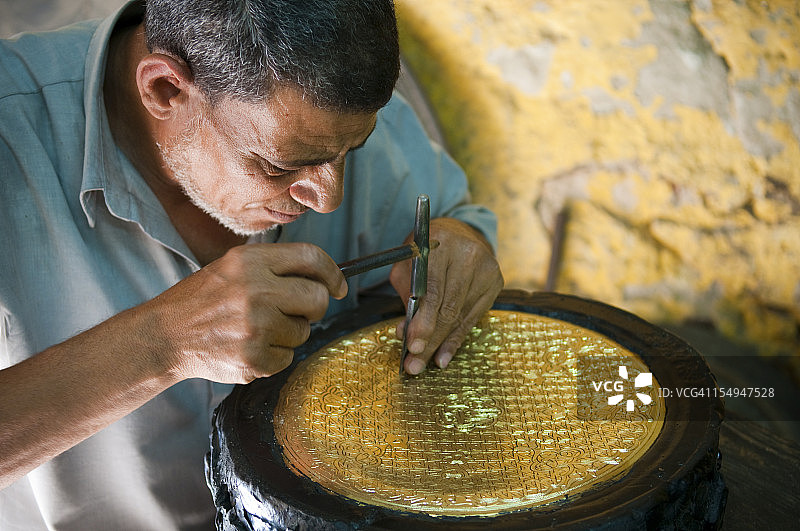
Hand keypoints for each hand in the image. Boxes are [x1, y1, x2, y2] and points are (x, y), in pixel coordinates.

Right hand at [145, 243, 346, 382]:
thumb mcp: (234, 266)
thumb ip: (276, 267)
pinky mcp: (254, 359)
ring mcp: (255, 327)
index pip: (311, 258)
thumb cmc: (205, 299)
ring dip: (290, 333)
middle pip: (317, 298)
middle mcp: (256, 291)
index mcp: (251, 261)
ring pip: (303, 331)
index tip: (339, 285)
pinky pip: (288, 358)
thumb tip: (325, 278)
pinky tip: (250, 346)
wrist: (166, 336)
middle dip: (314, 307)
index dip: (332, 272)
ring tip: (259, 329)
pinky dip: (274, 356)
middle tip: (297, 311)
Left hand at [390, 218, 502, 373]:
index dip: (423, 322)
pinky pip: (472, 317)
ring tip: (424, 363)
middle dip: (430, 339)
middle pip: (448, 307)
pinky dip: (456, 339)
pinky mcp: (496, 281)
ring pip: (460, 316)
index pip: (433, 290)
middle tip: (414, 364)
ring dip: (440, 344)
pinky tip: (444, 355)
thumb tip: (406, 333)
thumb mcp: (407, 264)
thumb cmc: (425, 252)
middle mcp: (468, 254)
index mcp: (441, 243)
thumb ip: (406, 294)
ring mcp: (486, 268)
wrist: (457, 232)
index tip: (411, 346)